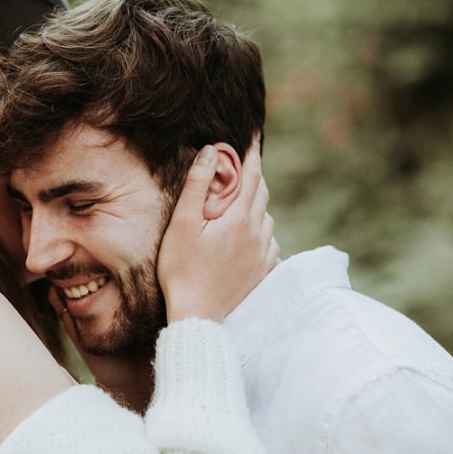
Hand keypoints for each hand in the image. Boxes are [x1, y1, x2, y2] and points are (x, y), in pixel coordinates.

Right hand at [157, 144, 278, 326]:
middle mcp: (257, 235)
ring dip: (257, 206)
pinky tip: (249, 237)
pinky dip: (261, 233)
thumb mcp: (182, 223)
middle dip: (253, 178)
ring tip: (240, 204)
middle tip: (241, 168)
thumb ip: (197, 185)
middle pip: (262, 195)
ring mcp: (263, 256)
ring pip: (267, 219)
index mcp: (239, 219)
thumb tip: (210, 151)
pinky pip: (270, 244)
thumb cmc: (182, 269)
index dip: (251, 154)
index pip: (252, 176)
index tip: (252, 136)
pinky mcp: (263, 274)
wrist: (197, 318)